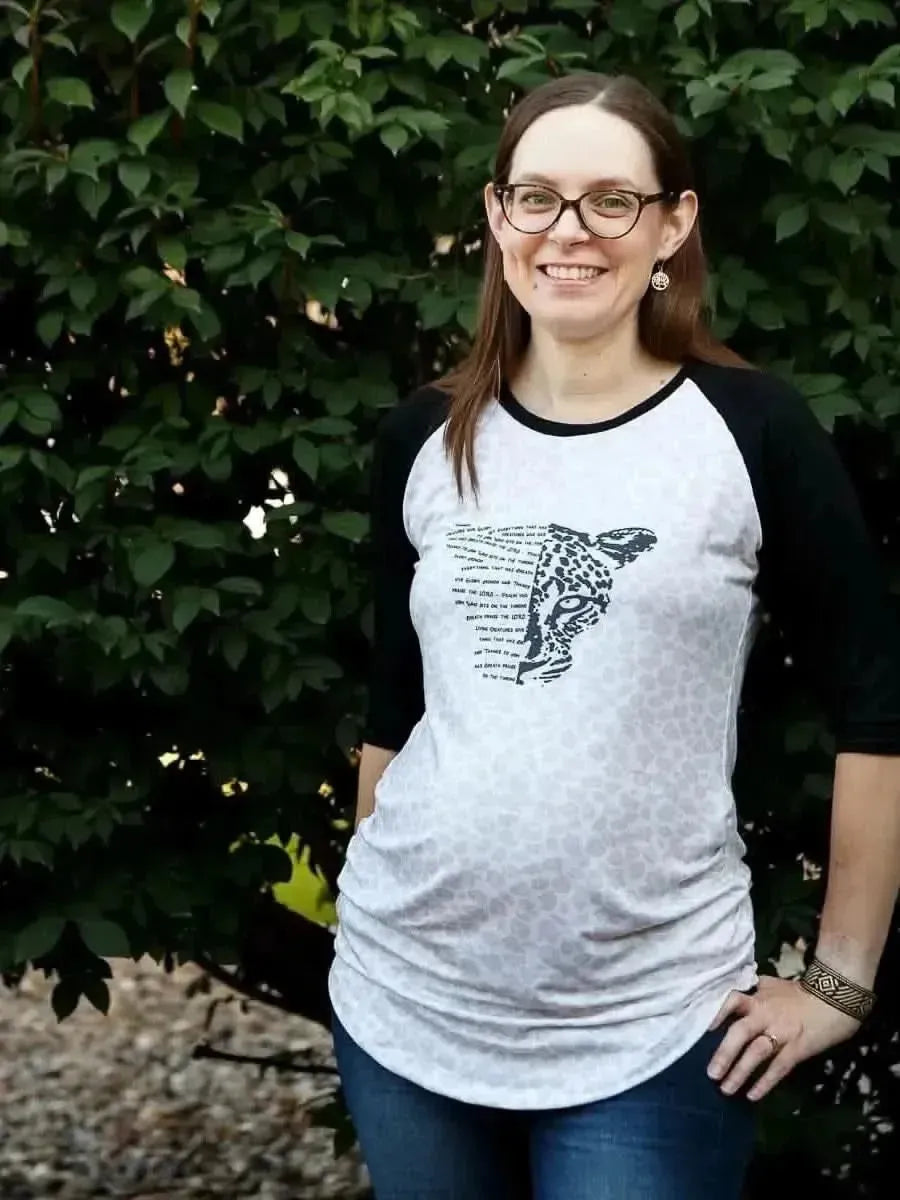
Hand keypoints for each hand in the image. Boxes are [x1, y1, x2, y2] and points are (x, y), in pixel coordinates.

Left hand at [706, 974, 860, 1101]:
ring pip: (756, 1053)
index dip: (717, 1014)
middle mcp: (765, 1015)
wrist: (835, 998)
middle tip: (711, 1074)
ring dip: (740, 1072)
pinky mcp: (798, 1048)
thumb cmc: (801, 993)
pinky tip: (752, 1095)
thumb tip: (737, 992)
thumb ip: (755, 990)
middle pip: (740, 1032)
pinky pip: (778, 1068)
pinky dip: (765, 1082)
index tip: (706, 1030)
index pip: (732, 1001)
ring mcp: (782, 1032)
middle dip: (724, 1053)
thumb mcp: (773, 985)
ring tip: (726, 1089)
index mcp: (758, 998)